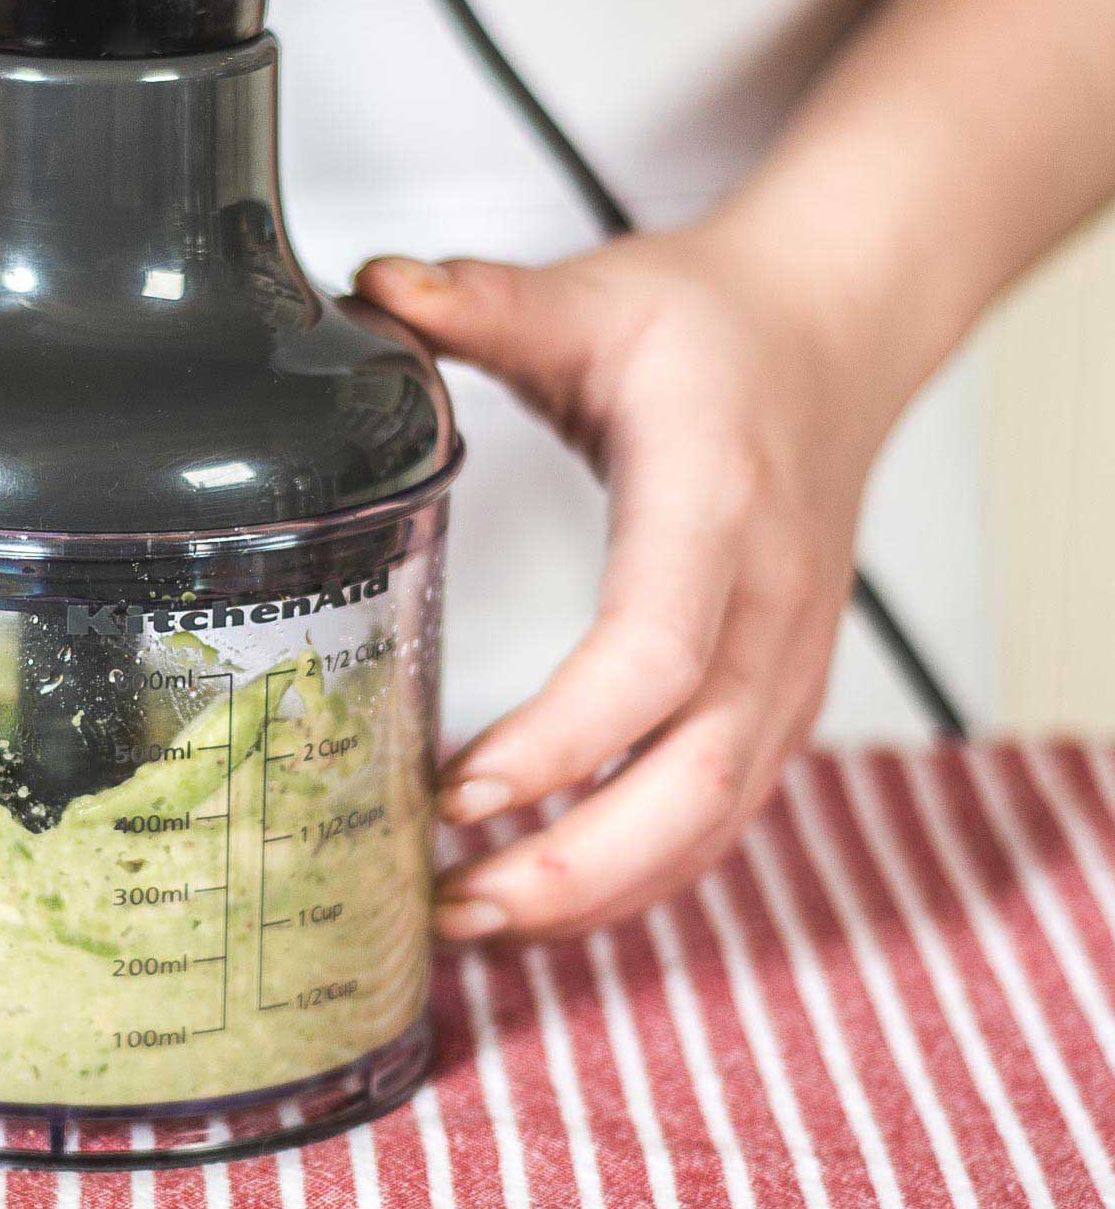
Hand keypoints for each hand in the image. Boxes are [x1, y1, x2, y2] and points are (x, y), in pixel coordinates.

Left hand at [356, 226, 924, 941]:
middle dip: (573, 866)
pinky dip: (638, 872)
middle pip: (694, 779)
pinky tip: (546, 897)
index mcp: (713, 506)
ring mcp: (786, 661)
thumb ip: (484, 302)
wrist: (834, 333)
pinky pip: (721, 812)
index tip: (453, 793)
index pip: (652, 654)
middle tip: (448, 907)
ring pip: (714, 819)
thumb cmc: (712, 325)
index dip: (559, 742)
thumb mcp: (594, 296)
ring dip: (598, 890)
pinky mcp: (778, 693)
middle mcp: (767, 603)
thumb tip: (372, 286)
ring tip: (472, 922)